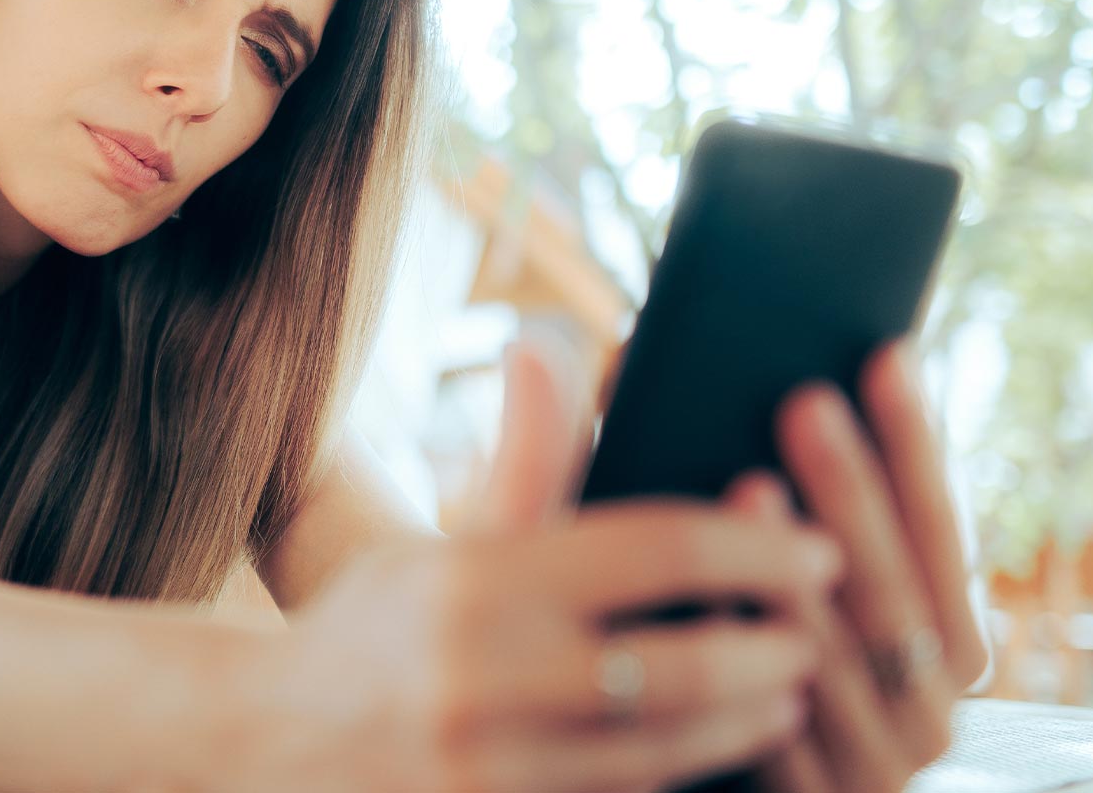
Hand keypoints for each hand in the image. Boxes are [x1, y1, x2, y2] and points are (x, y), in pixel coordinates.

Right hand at [233, 333, 843, 792]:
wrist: (269, 745)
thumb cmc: (376, 627)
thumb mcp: (439, 540)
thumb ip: (521, 458)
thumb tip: (544, 343)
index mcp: (475, 580)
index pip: (657, 551)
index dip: (756, 550)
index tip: (819, 548)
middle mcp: (482, 677)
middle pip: (683, 666)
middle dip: (773, 649)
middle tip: (823, 631)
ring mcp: (489, 768)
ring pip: (666, 754)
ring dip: (747, 725)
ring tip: (791, 695)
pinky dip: (684, 779)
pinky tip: (722, 753)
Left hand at [746, 338, 989, 792]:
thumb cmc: (777, 685)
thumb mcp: (822, 611)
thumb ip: (819, 524)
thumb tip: (793, 380)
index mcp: (954, 646)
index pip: (943, 531)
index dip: (917, 446)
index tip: (888, 355)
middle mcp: (937, 709)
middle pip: (894, 586)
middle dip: (852, 491)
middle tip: (806, 399)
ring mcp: (881, 765)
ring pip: (839, 658)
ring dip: (795, 573)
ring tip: (750, 487)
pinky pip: (777, 729)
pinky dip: (747, 662)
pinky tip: (711, 607)